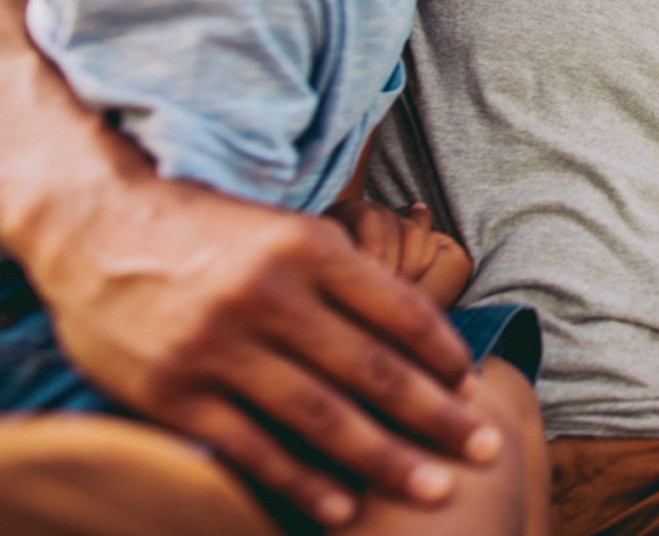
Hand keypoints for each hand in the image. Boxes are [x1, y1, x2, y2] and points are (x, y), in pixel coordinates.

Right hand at [30, 172, 497, 526]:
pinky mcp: (174, 392)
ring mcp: (219, 347)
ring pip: (321, 416)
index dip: (443, 351)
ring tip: (435, 488)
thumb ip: (344, 272)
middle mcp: (269, 295)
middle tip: (484, 447)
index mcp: (307, 246)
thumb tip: (419, 328)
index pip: (397, 306)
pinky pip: (252, 447)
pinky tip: (345, 506)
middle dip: (436, 415)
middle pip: (372, 369)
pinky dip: (303, 481)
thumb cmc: (212, 231)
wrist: (98, 228)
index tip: (474, 383)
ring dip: (386, 458)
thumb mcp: (285, 229)